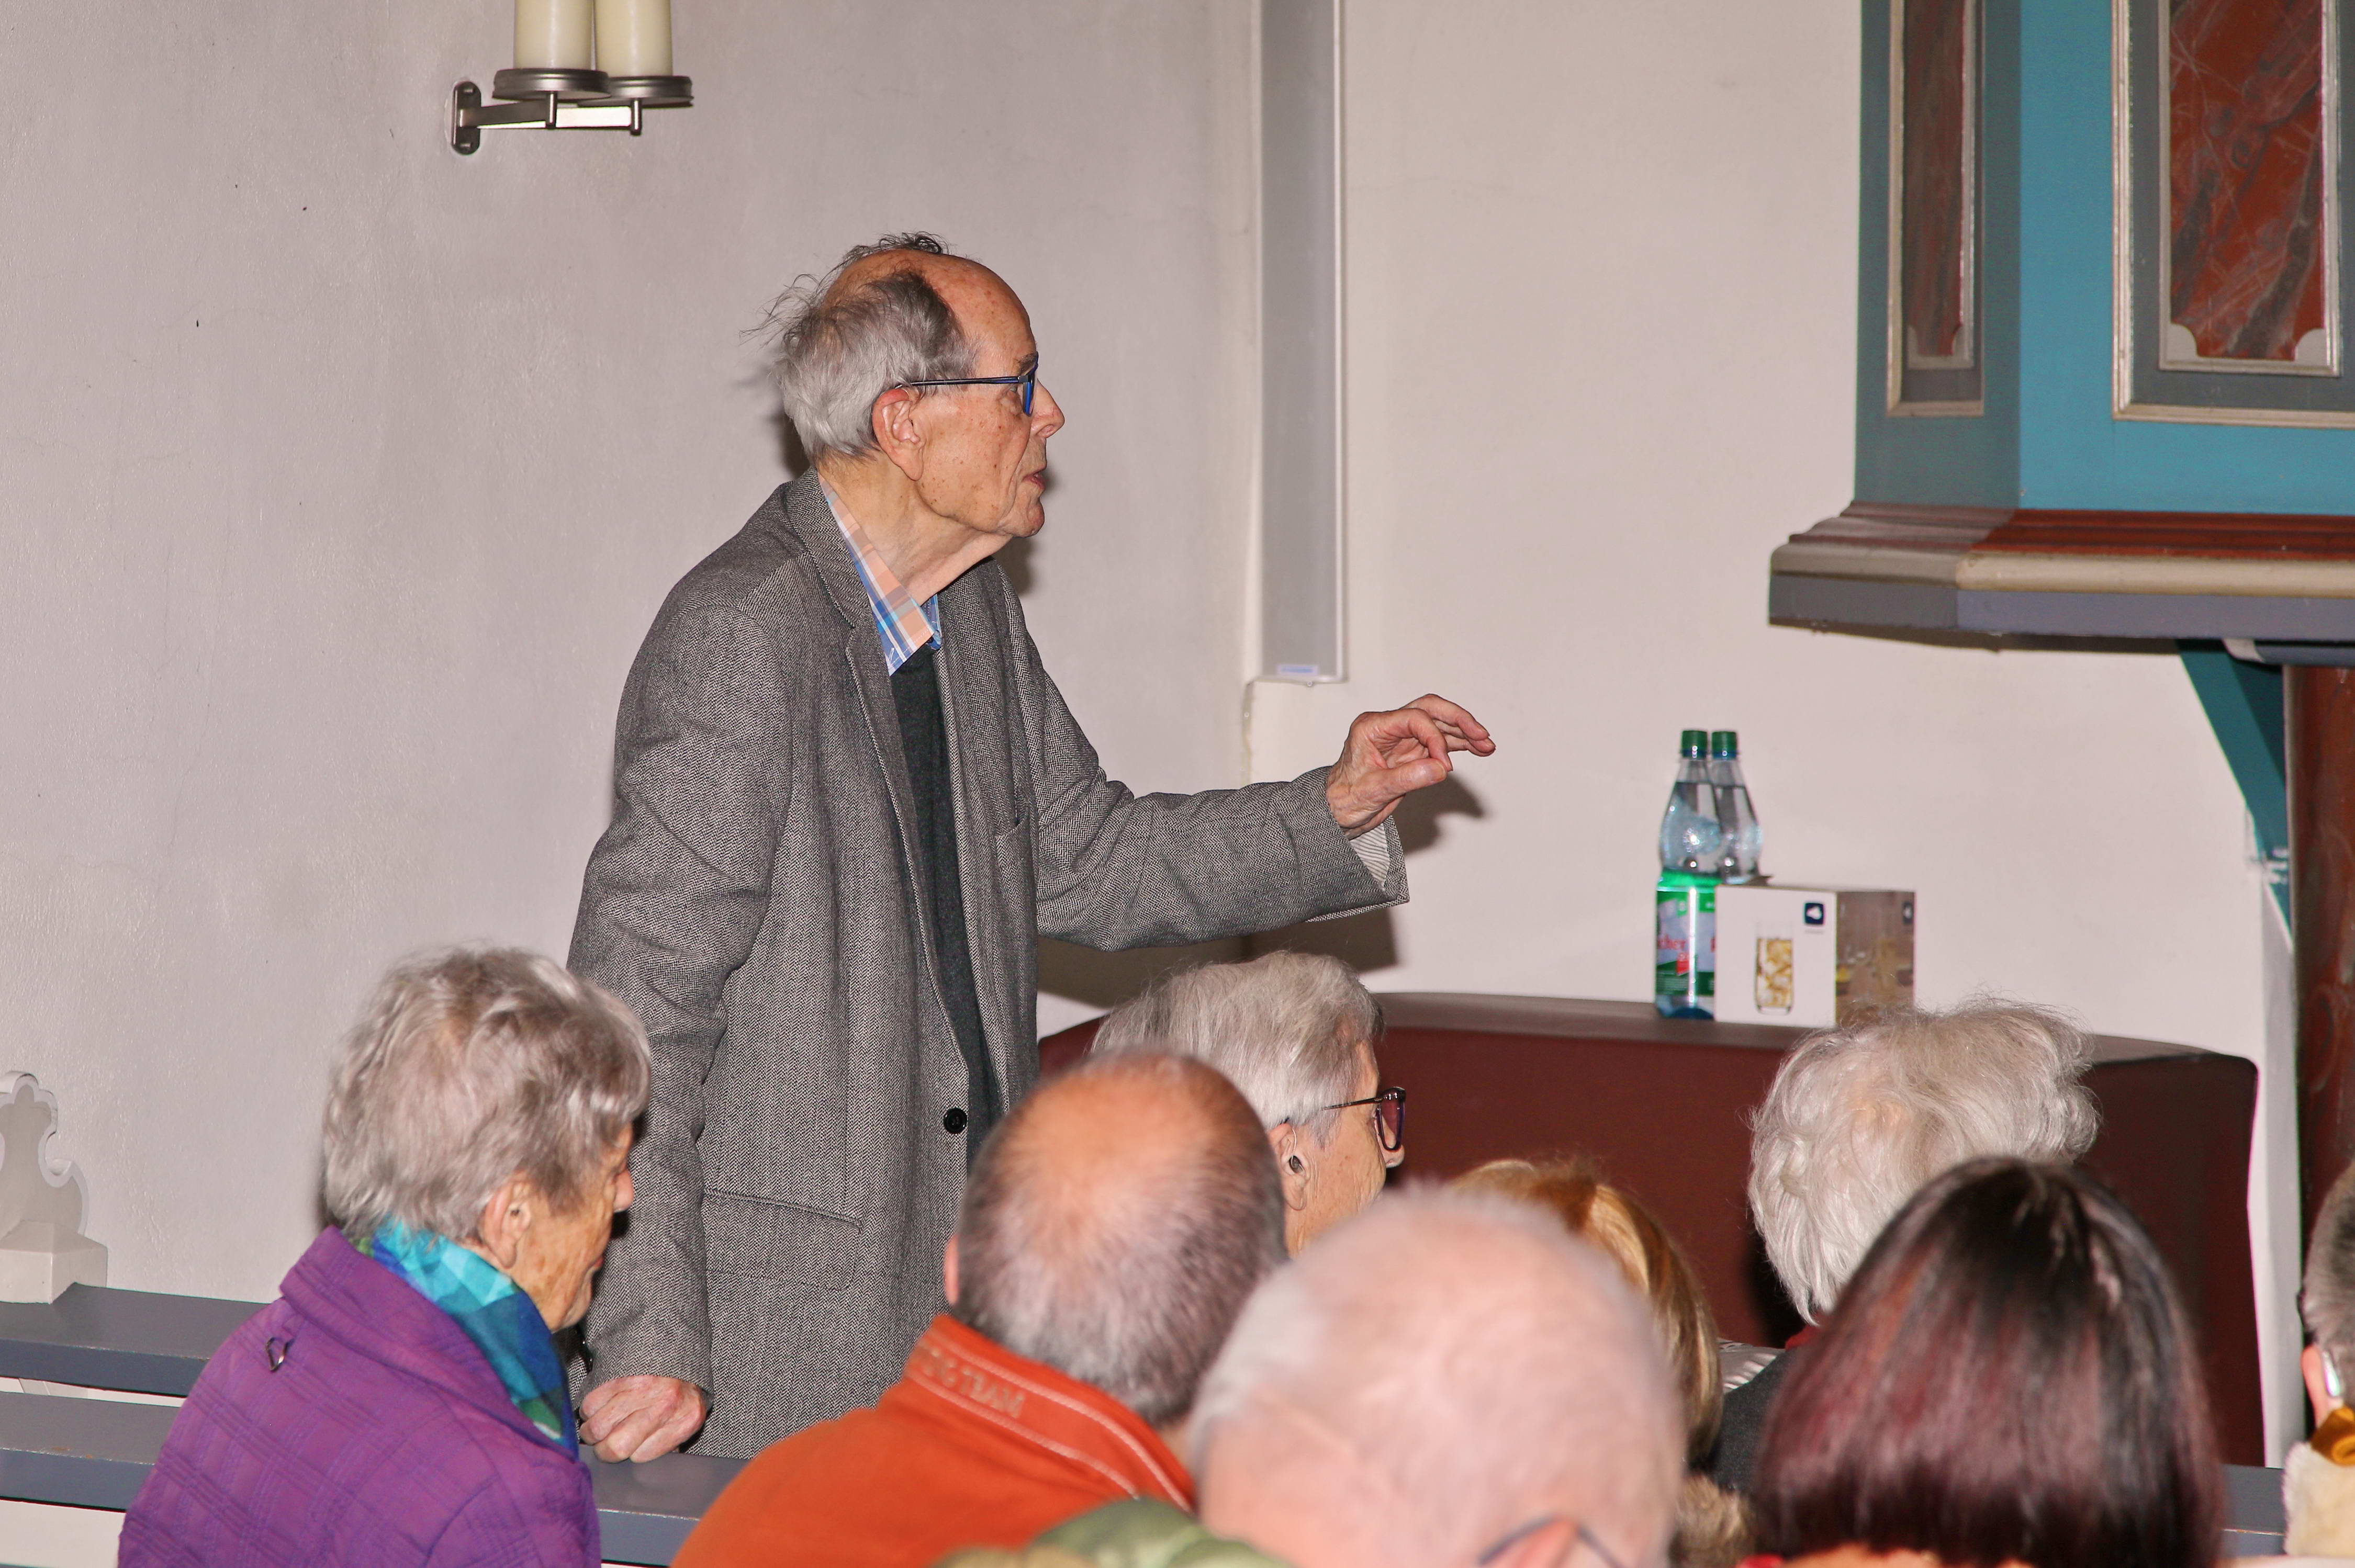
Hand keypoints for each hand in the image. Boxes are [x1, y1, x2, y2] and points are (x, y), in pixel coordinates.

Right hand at [580, 1374, 707, 1462]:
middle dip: (605, 1451)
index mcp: (684, 1421)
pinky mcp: (619, 1376)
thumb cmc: (679, 1393)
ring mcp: (640, 1389)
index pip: (641, 1457)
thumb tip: (644, 1465)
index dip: (632, 1454)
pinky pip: (589, 1405)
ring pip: (597, 1428)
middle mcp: (663, 1405)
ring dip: (593, 1432)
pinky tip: (603, 1408)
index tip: (632, 1447)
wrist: (678, 1353)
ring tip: (604, 1426)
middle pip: (616, 1448)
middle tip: (609, 1444)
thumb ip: (669, 1443)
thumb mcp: (686, 1419)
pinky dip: (590, 1411)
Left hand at [1324, 694, 1493, 836]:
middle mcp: (1388, 726)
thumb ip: (1407, 778)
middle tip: (1480, 734)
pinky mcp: (1411, 751)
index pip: (1414, 718)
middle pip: (1430, 709)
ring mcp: (1401, 738)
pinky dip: (1459, 744)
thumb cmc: (1345, 798)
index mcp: (1373, 726)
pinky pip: (1439, 741)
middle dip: (1458, 720)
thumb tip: (1438, 769)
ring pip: (1438, 723)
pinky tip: (1478, 749)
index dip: (1434, 739)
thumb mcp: (1373, 790)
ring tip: (1487, 744)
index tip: (1445, 766)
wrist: (1337, 811)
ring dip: (1464, 732)